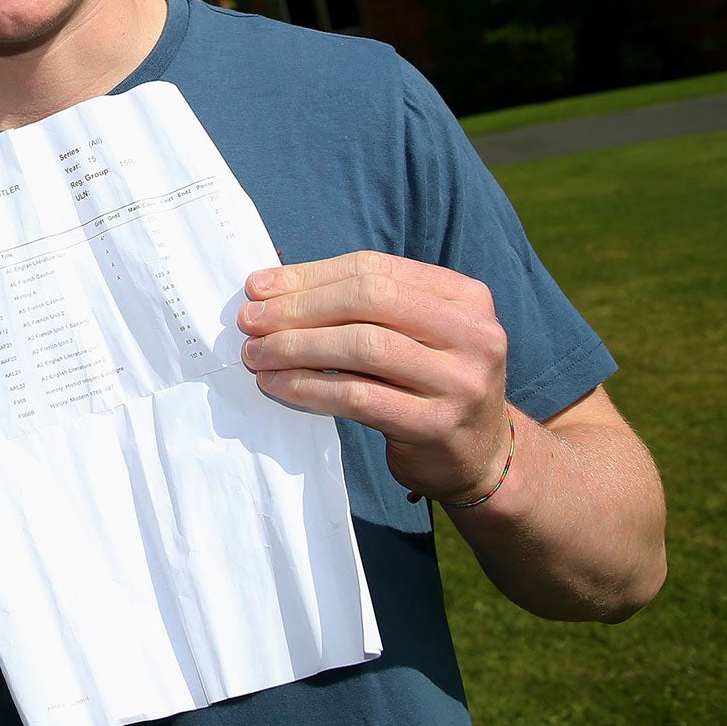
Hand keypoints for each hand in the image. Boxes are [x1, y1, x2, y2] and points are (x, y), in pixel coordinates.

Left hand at [238, 250, 511, 503]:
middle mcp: (475, 334)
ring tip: (256, 354)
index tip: (258, 287)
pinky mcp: (437, 425)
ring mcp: (461, 381)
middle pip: (370, 300)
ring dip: (297, 347)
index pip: (375, 269)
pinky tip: (276, 385)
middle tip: (250, 321)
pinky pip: (359, 397)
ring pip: (363, 346)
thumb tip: (267, 288)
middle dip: (300, 307)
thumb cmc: (424, 382)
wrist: (476, 456)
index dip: (310, 275)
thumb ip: (356, 305)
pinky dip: (309, 387)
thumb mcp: (409, 332)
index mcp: (465, 297)